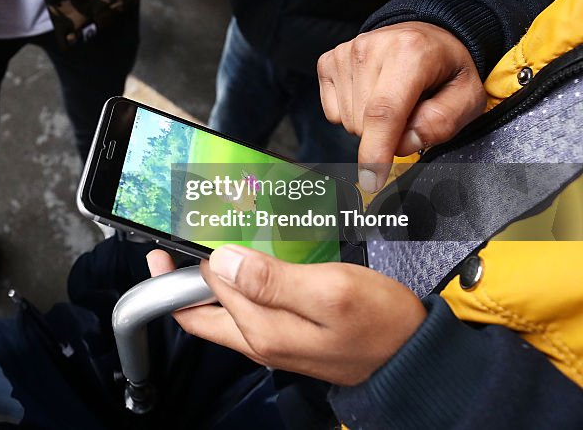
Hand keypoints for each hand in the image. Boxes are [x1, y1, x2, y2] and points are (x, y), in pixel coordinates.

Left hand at [148, 246, 425, 385]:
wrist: (416, 357)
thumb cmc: (382, 323)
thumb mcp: (330, 291)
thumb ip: (272, 279)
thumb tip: (222, 262)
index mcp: (262, 330)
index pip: (202, 290)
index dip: (185, 262)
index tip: (175, 232)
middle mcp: (259, 342)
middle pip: (199, 311)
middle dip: (181, 277)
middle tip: (173, 242)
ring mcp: (273, 343)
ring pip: (223, 310)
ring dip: (211, 279)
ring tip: (208, 243)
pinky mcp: (288, 338)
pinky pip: (248, 311)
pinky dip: (238, 286)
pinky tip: (249, 262)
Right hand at [317, 22, 485, 192]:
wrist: (425, 35)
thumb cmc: (446, 68)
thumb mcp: (467, 96)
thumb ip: (442, 122)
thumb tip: (403, 144)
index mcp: (411, 52)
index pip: (384, 111)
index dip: (376, 151)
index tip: (372, 180)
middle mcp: (371, 47)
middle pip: (365, 122)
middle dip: (387, 134)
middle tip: (412, 112)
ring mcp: (346, 53)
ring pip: (347, 121)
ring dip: (370, 124)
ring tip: (393, 99)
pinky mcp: (329, 60)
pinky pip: (333, 112)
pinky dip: (352, 113)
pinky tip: (371, 94)